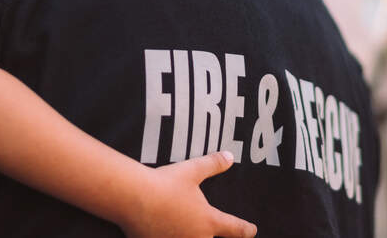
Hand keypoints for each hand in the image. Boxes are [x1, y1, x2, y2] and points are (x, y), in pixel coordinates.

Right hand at [121, 151, 256, 237]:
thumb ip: (213, 164)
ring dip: (192, 236)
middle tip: (211, 228)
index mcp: (209, 221)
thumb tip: (230, 157)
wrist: (134, 198)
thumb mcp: (193, 170)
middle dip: (211, 234)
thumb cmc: (166, 184)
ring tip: (184, 229)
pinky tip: (164, 232)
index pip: (235, 229)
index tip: (252, 230)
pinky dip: (170, 237)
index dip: (246, 230)